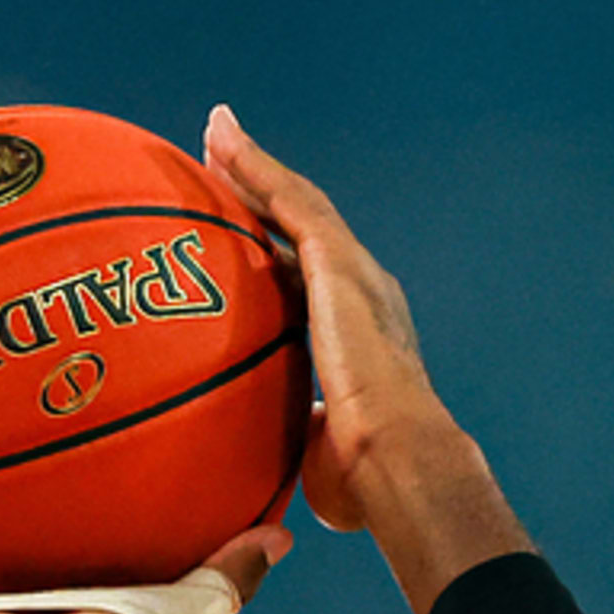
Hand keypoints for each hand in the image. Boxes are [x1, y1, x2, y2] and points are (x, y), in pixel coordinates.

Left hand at [201, 104, 449, 534]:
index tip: (244, 233)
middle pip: (301, 227)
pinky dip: (256, 168)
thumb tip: (266, 481)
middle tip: (222, 158)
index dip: (275, 249)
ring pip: (295, 203)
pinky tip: (223, 142)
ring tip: (215, 133)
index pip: (308, 279)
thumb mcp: (318, 451)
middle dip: (263, 190)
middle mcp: (360, 291)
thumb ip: (296, 443)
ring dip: (254, 166)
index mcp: (357, 334)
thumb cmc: (364, 480)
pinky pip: (289, 202)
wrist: (397, 460)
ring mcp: (352, 273)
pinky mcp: (339, 264)